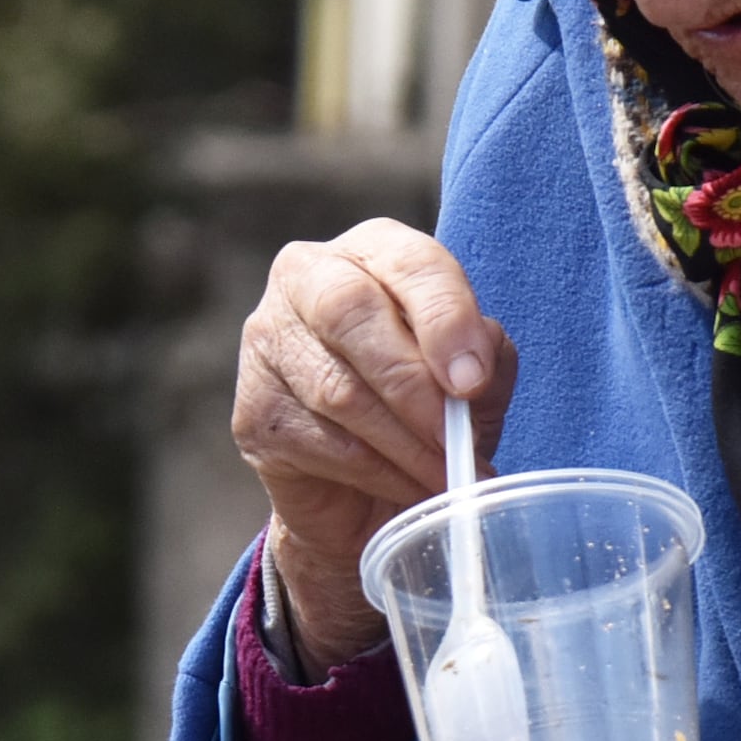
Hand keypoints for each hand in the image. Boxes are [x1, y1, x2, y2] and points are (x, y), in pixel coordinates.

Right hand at [230, 220, 514, 670]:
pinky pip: (320, 443)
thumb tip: (475, 368)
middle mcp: (307, 278)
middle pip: (352, 311)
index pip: (409, 263)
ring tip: (448, 476)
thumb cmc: (424, 408)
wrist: (363, 490)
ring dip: (404, 444)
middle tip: (456, 439)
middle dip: (413, 384)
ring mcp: (268, 342)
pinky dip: (377, 473)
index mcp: (372, 251)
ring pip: (337, 389)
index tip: (472, 382)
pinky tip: (408, 489)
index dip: (445, 319)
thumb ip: (486, 358)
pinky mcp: (254, 412)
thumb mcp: (473, 377)